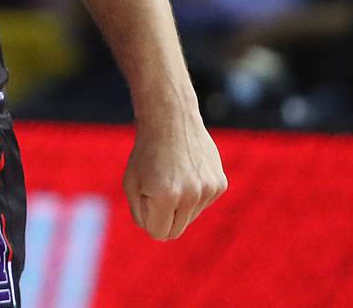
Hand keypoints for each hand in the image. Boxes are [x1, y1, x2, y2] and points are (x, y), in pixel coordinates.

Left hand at [124, 103, 226, 239]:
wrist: (170, 119)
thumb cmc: (146, 152)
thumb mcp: (131, 183)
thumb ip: (141, 213)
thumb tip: (157, 233)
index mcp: (165, 195)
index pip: (158, 233)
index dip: (149, 221)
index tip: (145, 203)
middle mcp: (191, 194)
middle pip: (176, 231)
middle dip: (163, 219)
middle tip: (155, 193)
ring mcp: (209, 189)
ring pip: (190, 218)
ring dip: (178, 205)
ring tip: (172, 177)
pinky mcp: (220, 184)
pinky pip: (202, 204)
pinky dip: (193, 194)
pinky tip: (186, 172)